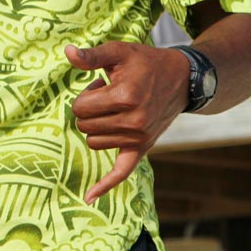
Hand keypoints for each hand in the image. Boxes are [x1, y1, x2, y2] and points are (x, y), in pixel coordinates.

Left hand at [67, 42, 188, 203]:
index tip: (101, 85)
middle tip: (108, 96)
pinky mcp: (142, 148)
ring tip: (115, 110)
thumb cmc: (146, 63)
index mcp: (125, 97)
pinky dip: (105, 184)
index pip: (80, 107)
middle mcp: (133, 121)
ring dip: (97, 126)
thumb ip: (92, 55)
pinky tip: (88, 198)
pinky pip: (121, 171)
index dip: (86, 94)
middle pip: (84, 124)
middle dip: (89, 109)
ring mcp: (139, 138)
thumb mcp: (119, 52)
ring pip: (93, 141)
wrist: (182, 80)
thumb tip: (67, 53)